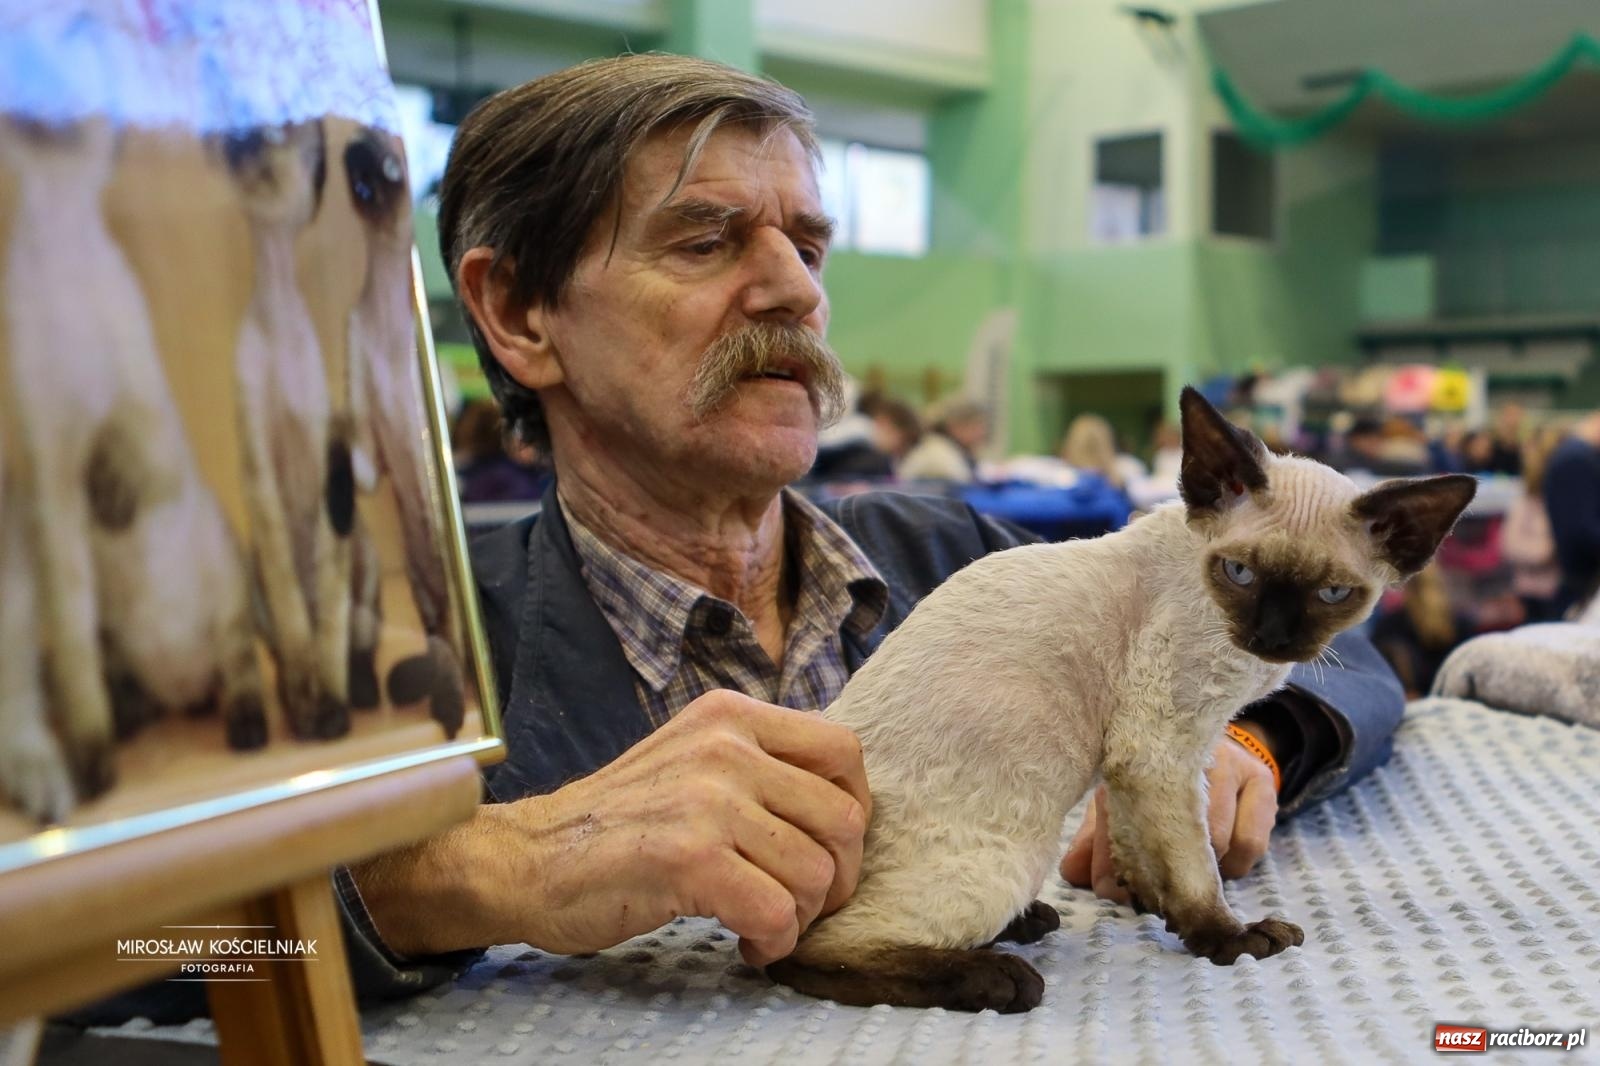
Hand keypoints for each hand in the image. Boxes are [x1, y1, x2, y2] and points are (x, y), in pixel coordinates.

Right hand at [486, 690, 869, 965]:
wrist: (527, 859)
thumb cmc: (617, 824)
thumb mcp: (690, 759)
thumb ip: (758, 765)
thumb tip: (841, 805)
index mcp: (729, 715)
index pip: (843, 751)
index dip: (852, 809)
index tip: (825, 849)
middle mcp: (724, 746)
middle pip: (843, 818)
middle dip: (837, 878)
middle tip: (800, 903)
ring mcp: (707, 800)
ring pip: (816, 872)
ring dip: (799, 917)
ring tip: (761, 924)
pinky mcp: (689, 858)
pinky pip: (777, 912)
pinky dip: (772, 942)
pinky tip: (743, 943)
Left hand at [1060, 734, 1276, 902]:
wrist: (1212, 740)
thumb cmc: (1157, 781)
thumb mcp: (1118, 802)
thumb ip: (1095, 840)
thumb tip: (1073, 875)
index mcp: (1138, 754)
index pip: (1121, 809)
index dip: (1111, 856)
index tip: (1110, 890)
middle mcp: (1184, 752)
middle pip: (1173, 828)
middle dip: (1161, 872)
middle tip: (1153, 894)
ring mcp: (1226, 762)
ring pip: (1215, 840)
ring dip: (1202, 872)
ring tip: (1191, 875)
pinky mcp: (1260, 780)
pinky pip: (1249, 844)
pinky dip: (1234, 866)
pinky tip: (1222, 863)